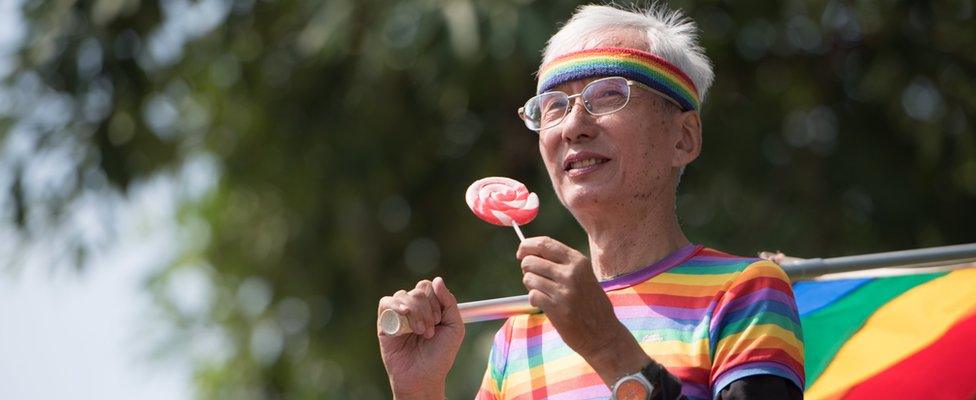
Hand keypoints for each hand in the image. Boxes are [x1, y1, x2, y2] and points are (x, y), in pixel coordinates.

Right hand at [377, 277, 463, 398]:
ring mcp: (398, 315)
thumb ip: (449, 302)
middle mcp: (413, 309)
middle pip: (418, 290)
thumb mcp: (454, 327)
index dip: (435, 299)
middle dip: (427, 309)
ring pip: (403, 295)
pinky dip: (395, 305)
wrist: (423, 378)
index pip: (429, 287)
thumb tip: (438, 280)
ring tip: (420, 332)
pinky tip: (404, 314)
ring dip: (415, 312)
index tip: (438, 321)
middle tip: (429, 332)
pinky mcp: (384, 323)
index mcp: (429, 307)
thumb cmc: (440, 356)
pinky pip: (385, 303)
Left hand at [516, 236, 623, 357]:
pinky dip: (534, 299)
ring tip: (545, 293)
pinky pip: (532, 295)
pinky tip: (546, 304)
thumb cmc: (591, 304)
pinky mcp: (556, 308)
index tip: (521, 252)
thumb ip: (561, 263)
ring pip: (529, 278)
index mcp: (578, 261)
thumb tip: (530, 253)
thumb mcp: (584, 275)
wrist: (604, 334)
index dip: (527, 246)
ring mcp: (563, 291)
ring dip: (531, 286)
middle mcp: (570, 273)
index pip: (544, 243)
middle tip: (536, 277)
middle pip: (531, 261)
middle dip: (527, 268)